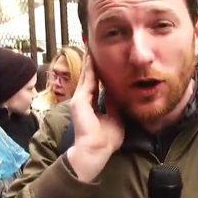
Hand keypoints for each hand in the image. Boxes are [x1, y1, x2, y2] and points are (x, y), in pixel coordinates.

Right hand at [67, 53, 124, 181]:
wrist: (96, 150)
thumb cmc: (106, 140)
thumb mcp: (115, 117)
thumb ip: (114, 104)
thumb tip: (117, 92)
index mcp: (91, 105)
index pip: (95, 84)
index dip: (98, 72)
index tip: (102, 60)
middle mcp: (83, 100)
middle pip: (88, 77)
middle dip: (91, 63)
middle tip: (92, 47)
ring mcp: (80, 100)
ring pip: (86, 76)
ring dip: (89, 62)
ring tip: (90, 47)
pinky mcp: (80, 101)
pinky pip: (87, 81)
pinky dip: (89, 69)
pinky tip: (92, 58)